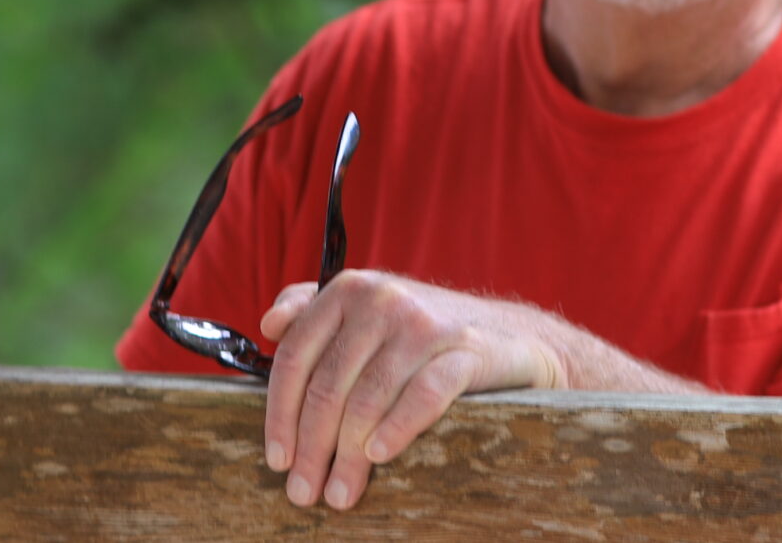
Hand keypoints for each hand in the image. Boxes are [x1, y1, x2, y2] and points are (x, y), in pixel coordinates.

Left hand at [258, 269, 562, 511]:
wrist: (512, 337)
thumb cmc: (425, 336)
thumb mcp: (368, 312)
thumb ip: (314, 312)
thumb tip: (269, 324)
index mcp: (349, 289)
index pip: (297, 355)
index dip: (279, 413)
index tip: (277, 459)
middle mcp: (382, 298)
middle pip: (329, 385)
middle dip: (312, 447)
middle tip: (304, 491)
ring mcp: (424, 323)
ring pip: (369, 397)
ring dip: (349, 456)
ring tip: (341, 493)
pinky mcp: (465, 349)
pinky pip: (422, 395)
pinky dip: (397, 428)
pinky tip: (379, 456)